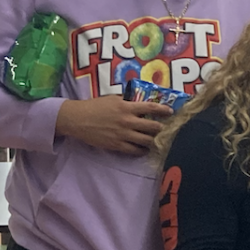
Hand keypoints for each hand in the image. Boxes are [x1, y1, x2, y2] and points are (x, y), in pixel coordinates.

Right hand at [55, 96, 171, 155]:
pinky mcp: (117, 145)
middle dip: (161, 128)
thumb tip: (139, 102)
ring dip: (153, 141)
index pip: (151, 108)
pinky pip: (135, 151)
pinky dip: (142, 150)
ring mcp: (123, 135)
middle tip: (163, 129)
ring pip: (147, 141)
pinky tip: (144, 149)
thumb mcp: (112, 99)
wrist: (78, 119)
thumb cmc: (94, 107)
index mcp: (127, 107)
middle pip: (153, 127)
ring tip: (155, 140)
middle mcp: (127, 121)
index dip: (163, 110)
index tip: (171, 112)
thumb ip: (127, 101)